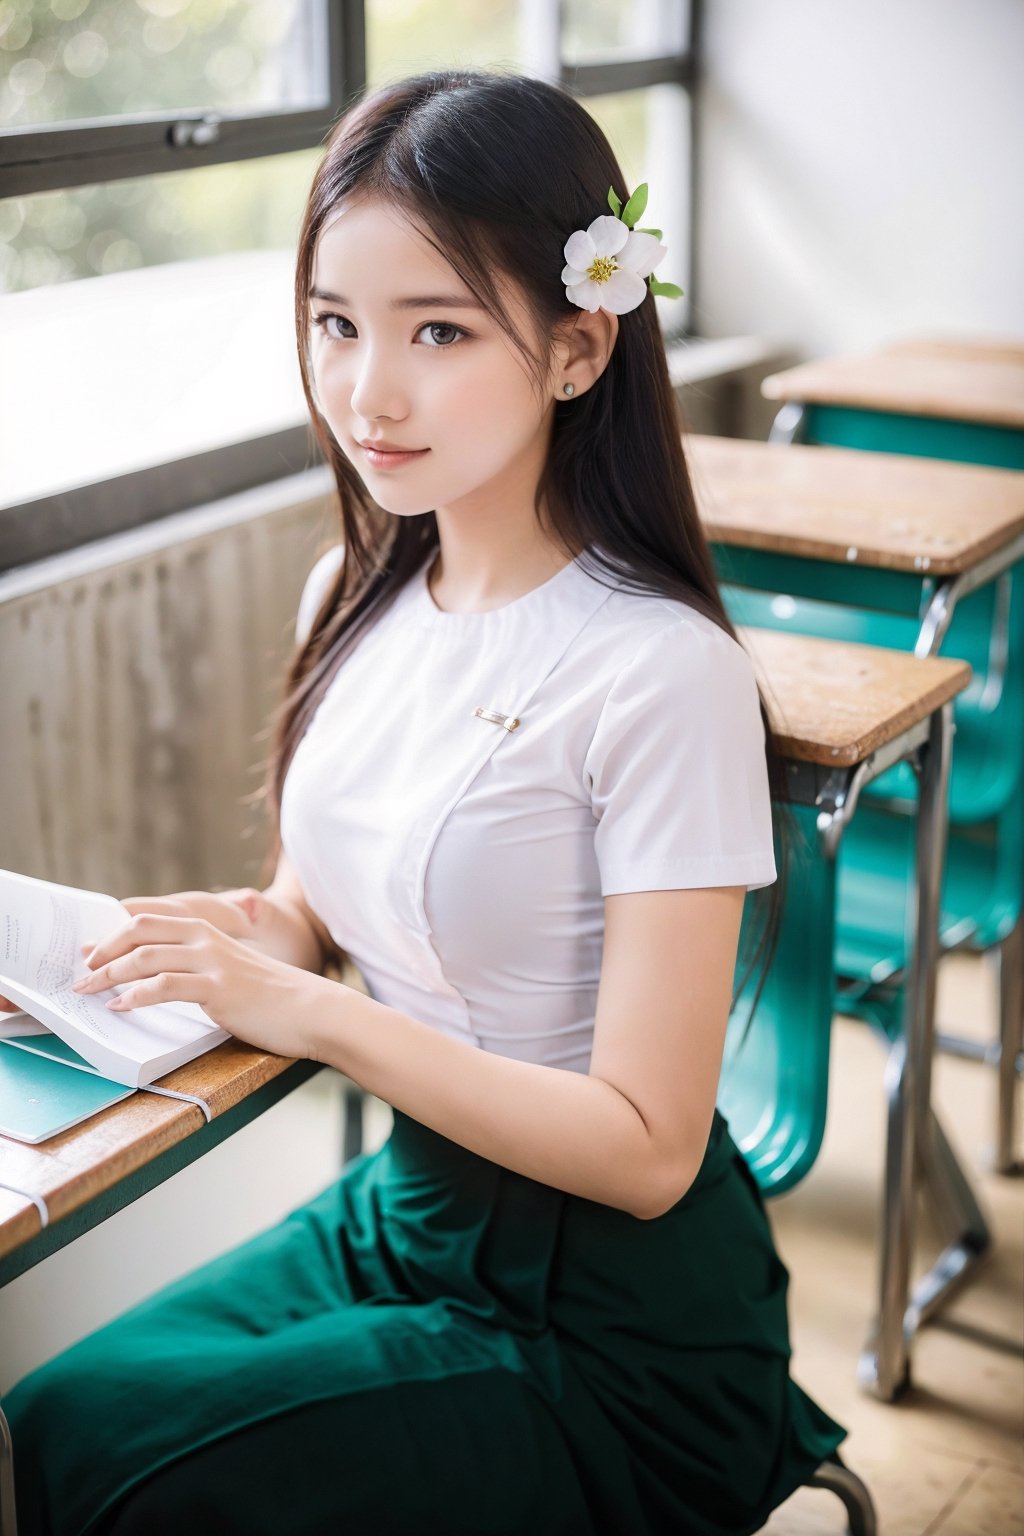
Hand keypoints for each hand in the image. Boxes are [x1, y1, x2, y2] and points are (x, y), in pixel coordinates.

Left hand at [72, 912, 323, 1059]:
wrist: (310, 1010)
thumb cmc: (269, 996)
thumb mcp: (228, 970)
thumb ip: (196, 966)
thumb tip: (155, 977)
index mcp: (207, 930)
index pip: (150, 918)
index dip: (113, 929)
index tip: (89, 948)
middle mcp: (206, 938)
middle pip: (140, 929)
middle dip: (104, 948)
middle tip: (83, 968)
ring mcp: (212, 962)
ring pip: (146, 957)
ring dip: (109, 973)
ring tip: (89, 989)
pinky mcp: (217, 988)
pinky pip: (165, 986)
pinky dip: (136, 996)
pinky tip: (121, 1006)